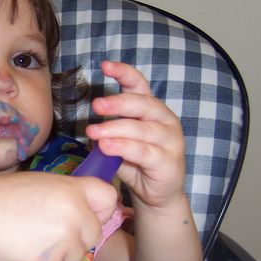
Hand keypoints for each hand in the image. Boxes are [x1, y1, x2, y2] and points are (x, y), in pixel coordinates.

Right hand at [0, 172, 117, 260]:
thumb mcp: (40, 183)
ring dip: (58, 255)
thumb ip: (68, 196)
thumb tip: (88, 210)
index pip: (109, 198)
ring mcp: (63, 241)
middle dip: (76, 238)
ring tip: (29, 239)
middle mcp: (74, 214)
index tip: (87, 214)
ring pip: (75, 257)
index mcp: (72, 190)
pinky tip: (22, 252)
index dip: (99, 209)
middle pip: (94, 234)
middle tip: (46, 231)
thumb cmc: (0, 197)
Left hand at [85, 61, 186, 211]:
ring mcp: (170, 141)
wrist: (158, 194)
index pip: (140, 85)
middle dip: (117, 103)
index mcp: (151, 109)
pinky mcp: (169, 162)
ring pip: (142, 129)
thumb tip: (89, 124)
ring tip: (93, 133)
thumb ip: (109, 129)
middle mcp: (164, 120)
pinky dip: (124, 148)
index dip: (124, 73)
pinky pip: (144, 152)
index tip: (105, 66)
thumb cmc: (137, 163)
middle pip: (142, 104)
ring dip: (115, 129)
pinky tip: (107, 147)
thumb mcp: (120, 140)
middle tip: (96, 105)